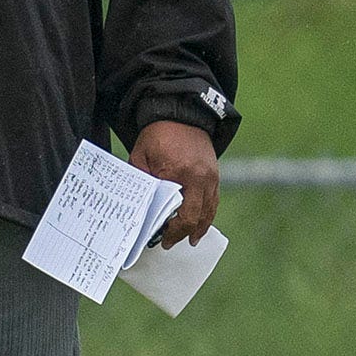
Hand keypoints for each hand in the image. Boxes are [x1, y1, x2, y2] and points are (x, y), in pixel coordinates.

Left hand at [128, 118, 220, 246]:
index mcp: (180, 173)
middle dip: (184, 233)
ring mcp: (211, 176)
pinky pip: (213, 200)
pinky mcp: (215, 173)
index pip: (180, 214)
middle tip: (170, 242)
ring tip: (189, 239)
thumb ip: (142, 183)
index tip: (162, 240)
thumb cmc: (158, 134)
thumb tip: (141, 209)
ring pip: (209, 211)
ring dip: (199, 227)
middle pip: (197, 217)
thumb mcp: (141, 157)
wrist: (181, 112)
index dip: (172, 231)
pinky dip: (207, 214)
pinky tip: (200, 224)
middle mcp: (200, 177)